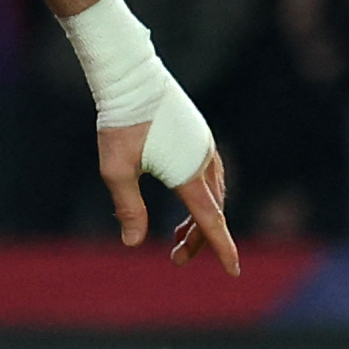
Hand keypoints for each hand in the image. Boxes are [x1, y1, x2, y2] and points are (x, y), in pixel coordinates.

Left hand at [98, 125, 239, 275]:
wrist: (129, 76)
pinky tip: (185, 200)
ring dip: (200, 218)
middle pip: (211, 210)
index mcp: (188, 172)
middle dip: (199, 238)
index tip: (233, 272)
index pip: (211, 220)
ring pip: (212, 192)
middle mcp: (203, 160)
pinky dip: (200, 195)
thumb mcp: (116, 169)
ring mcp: (203, 145)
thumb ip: (128, 207)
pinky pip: (208, 174)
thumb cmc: (120, 122)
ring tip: (179, 236)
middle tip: (177, 257)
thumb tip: (133, 242)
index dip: (221, 248)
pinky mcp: (197, 133)